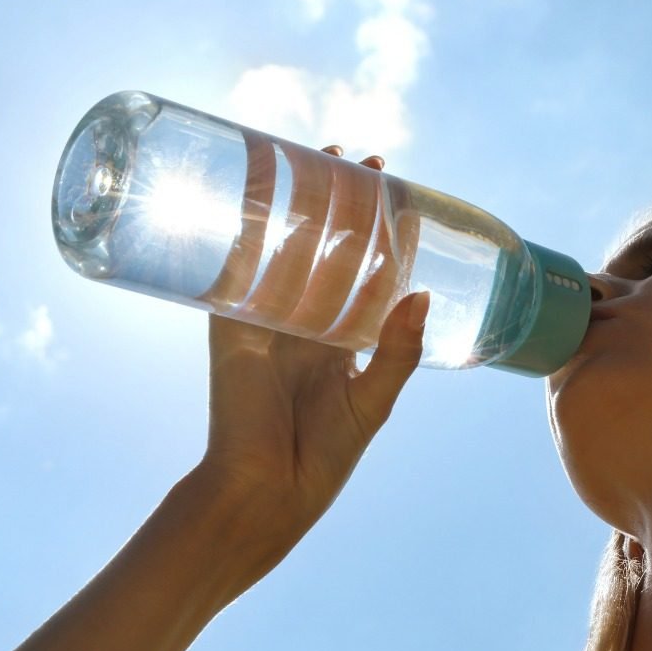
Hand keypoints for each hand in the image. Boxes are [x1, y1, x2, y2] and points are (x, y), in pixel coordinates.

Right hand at [195, 146, 429, 552]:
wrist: (267, 491)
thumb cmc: (324, 458)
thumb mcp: (374, 402)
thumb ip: (397, 350)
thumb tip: (421, 293)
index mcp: (340, 343)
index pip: (366, 274)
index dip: (382, 235)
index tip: (400, 194)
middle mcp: (305, 326)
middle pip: (326, 249)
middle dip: (345, 205)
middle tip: (364, 161)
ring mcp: (267, 322)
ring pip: (287, 249)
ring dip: (303, 205)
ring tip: (324, 158)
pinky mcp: (231, 327)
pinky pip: (237, 269)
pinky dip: (244, 230)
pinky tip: (255, 191)